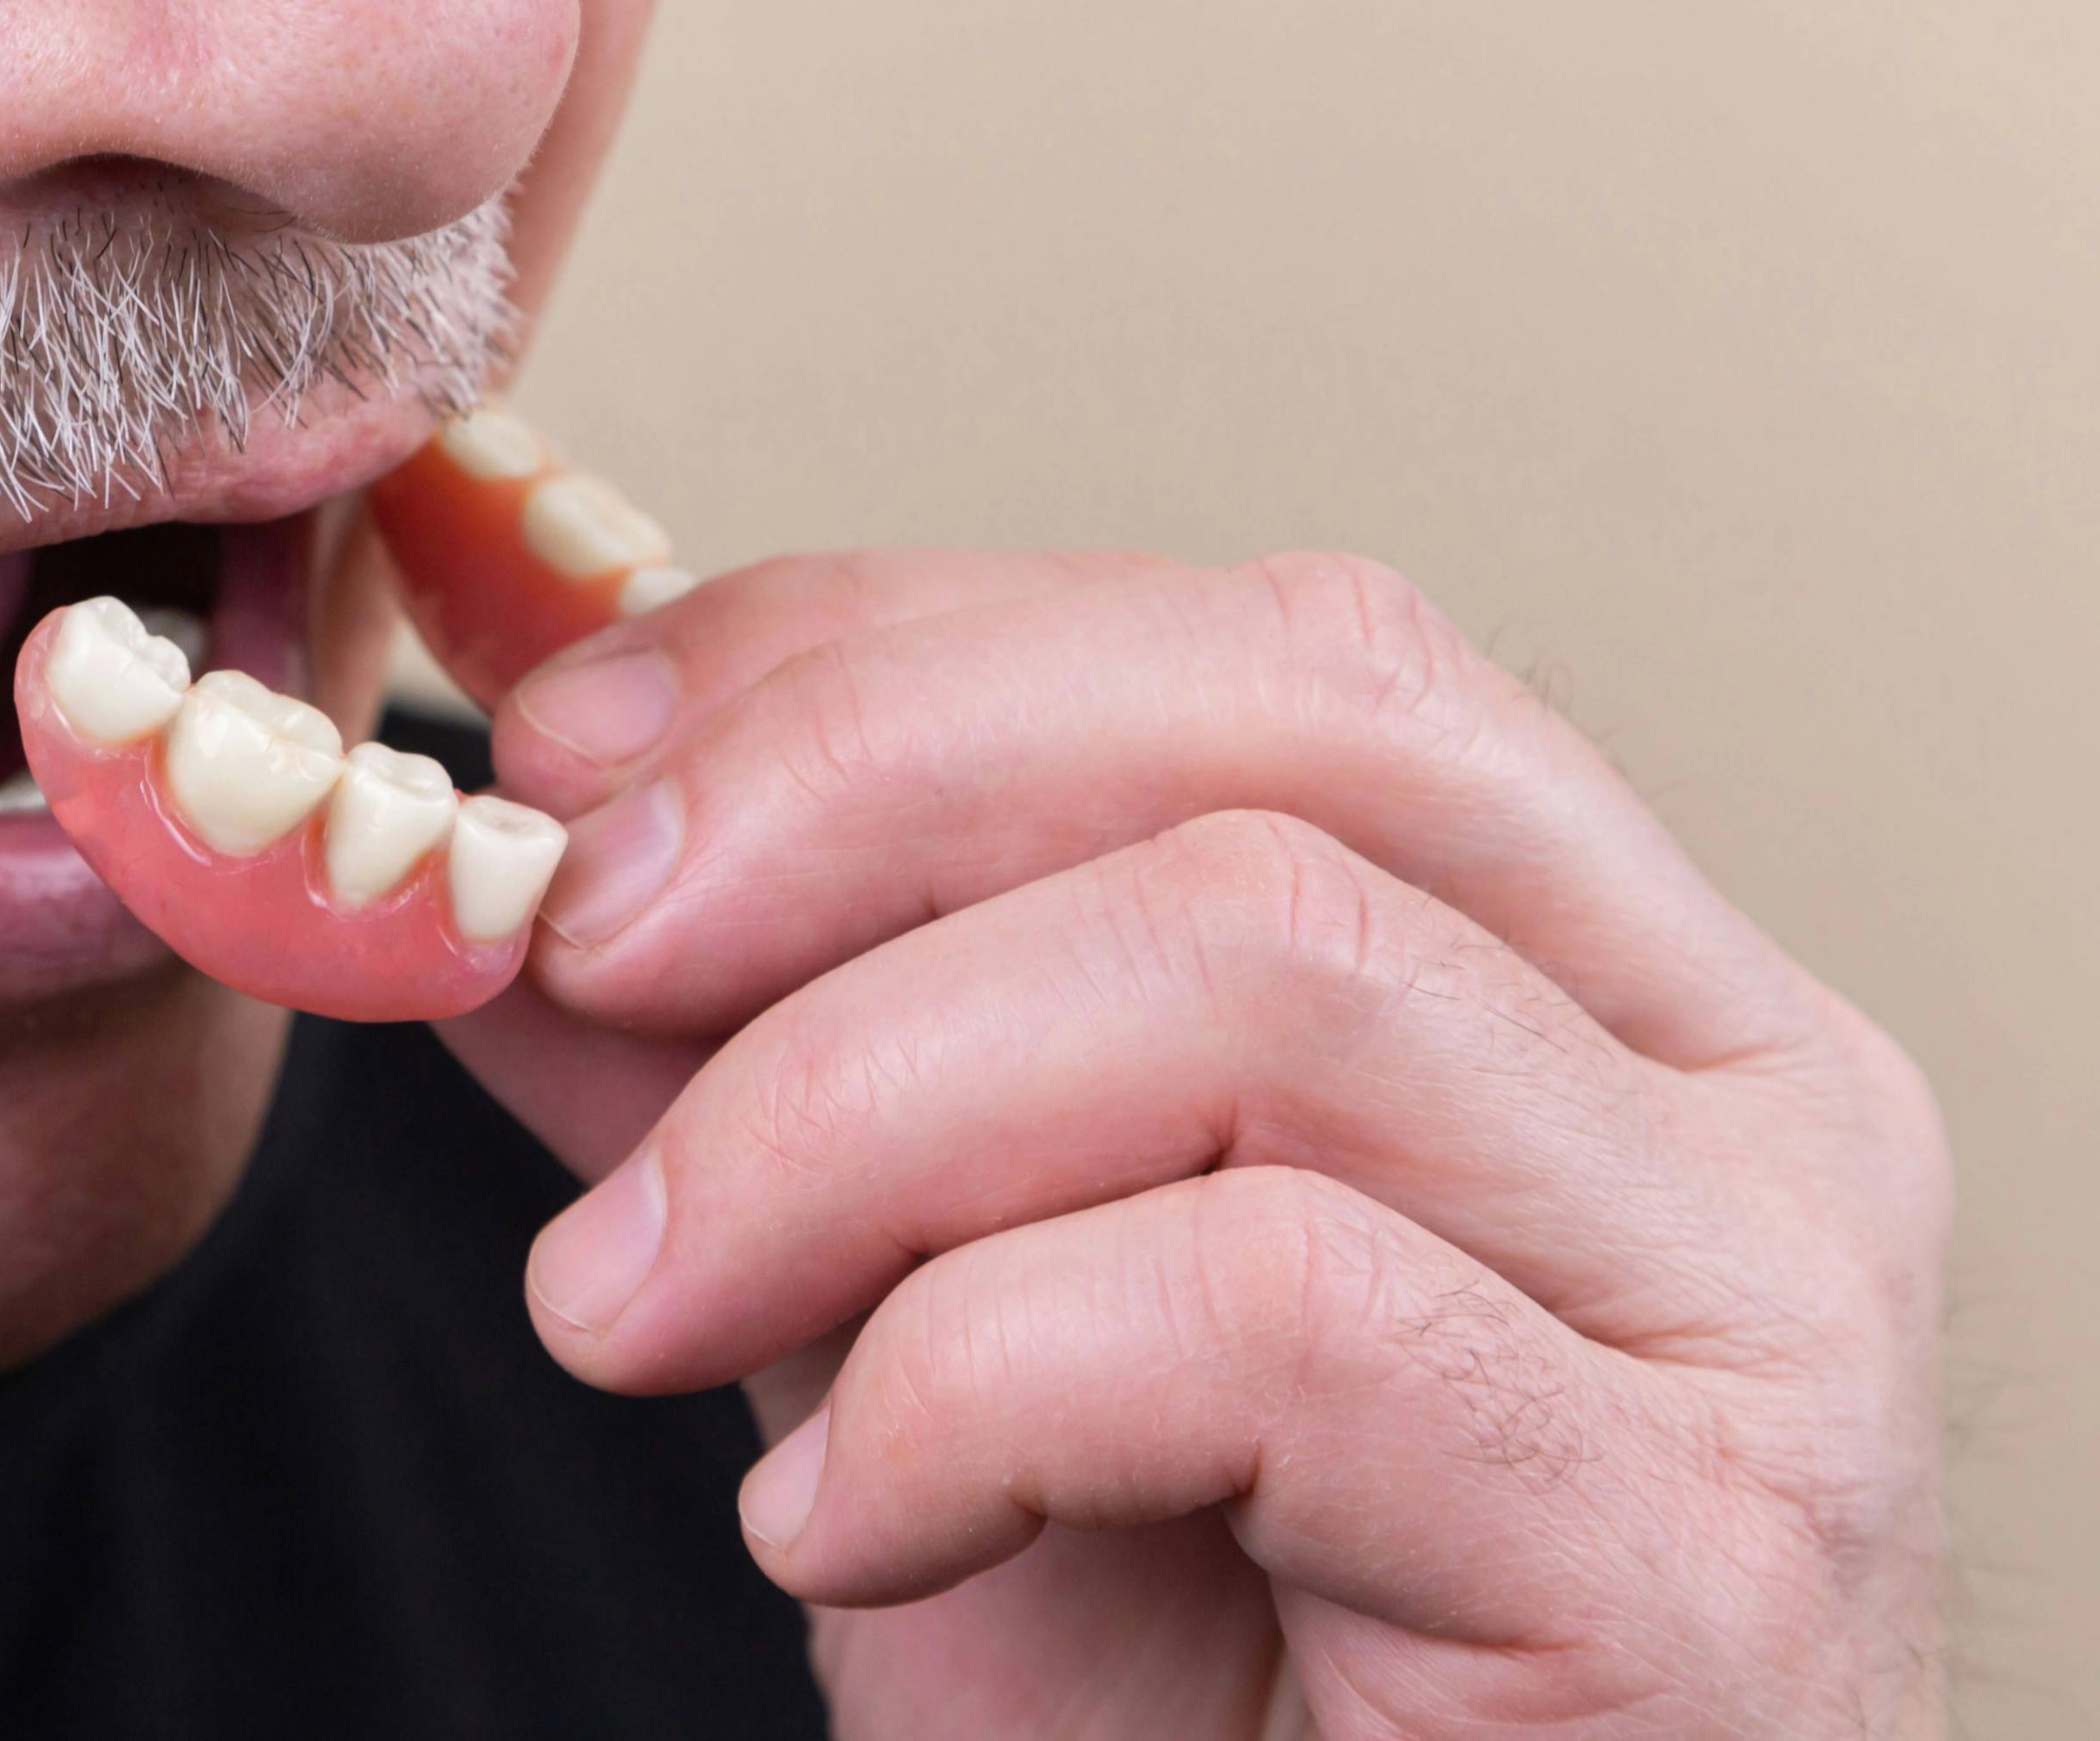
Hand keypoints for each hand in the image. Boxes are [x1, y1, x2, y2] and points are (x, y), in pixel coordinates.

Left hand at [439, 550, 1948, 1735]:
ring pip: (1263, 967)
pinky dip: (964, 1383)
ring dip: (844, 1108)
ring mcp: (1756, 1310)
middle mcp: (1734, 1087)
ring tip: (639, 1303)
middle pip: (1288, 719)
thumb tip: (532, 867)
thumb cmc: (1210, 1700)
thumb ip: (787, 1073)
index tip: (574, 753)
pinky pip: (1269, 1308)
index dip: (876, 652)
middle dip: (849, 786)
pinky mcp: (1701, 1561)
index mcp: (1586, 973)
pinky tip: (841, 1526)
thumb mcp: (938, 1307)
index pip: (1249, 652)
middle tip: (569, 937)